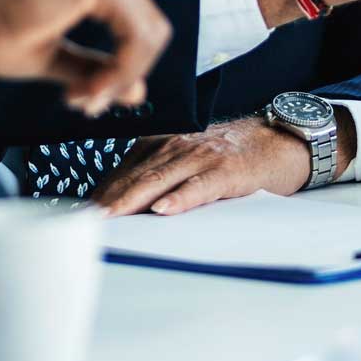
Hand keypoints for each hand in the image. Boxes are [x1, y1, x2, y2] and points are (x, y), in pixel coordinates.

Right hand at [0, 0, 253, 114]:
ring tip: (82, 100)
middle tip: (89, 104)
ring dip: (121, 79)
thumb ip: (100, 69)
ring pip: (150, 37)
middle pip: (156, 28)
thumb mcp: (58, 60)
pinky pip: (135, 39)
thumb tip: (138, 91)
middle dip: (131, 74)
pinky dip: (118, 71)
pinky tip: (86, 88)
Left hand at [91, 112, 357, 215]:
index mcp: (164, 144)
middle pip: (136, 174)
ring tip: (110, 216)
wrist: (281, 140)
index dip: (102, 192)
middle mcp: (178, 145)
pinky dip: (181, 197)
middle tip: (84, 219)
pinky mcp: (228, 170)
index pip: (124, 169)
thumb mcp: (190, 161)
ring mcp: (202, 156)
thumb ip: (160, 176)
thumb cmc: (232, 158)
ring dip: (132, 198)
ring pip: (161, 178)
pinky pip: (199, 185)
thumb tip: (125, 208)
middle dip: (107, 197)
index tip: (79, 213)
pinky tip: (163, 209)